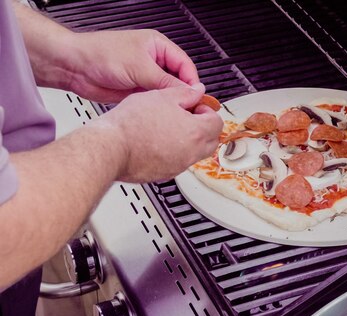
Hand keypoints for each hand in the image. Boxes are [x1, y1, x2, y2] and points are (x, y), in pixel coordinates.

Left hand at [66, 29, 199, 102]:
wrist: (73, 67)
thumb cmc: (99, 54)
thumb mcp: (140, 68)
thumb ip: (167, 81)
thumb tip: (190, 90)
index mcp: (157, 46)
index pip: (185, 65)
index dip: (192, 81)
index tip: (197, 97)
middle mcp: (153, 61)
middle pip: (178, 79)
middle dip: (182, 93)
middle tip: (187, 107)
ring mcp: (144, 76)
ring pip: (166, 92)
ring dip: (168, 101)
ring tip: (172, 111)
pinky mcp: (137, 91)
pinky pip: (154, 100)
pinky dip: (157, 107)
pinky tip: (158, 112)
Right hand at [98, 84, 222, 182]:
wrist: (110, 148)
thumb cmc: (132, 124)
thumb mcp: (162, 96)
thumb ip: (185, 93)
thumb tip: (197, 91)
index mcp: (196, 132)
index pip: (217, 122)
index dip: (206, 110)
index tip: (194, 106)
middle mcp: (191, 153)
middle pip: (211, 141)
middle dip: (203, 127)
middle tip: (187, 117)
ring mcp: (178, 166)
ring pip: (194, 153)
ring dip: (189, 141)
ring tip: (169, 127)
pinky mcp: (164, 174)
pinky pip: (177, 162)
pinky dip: (173, 153)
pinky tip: (157, 141)